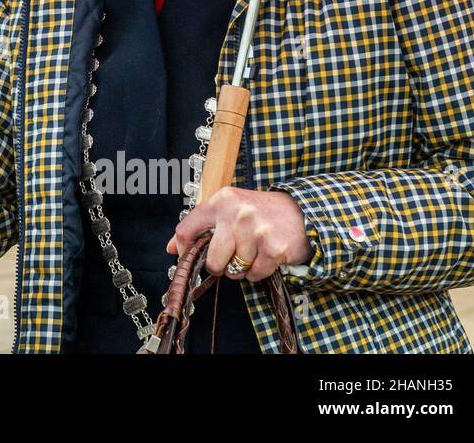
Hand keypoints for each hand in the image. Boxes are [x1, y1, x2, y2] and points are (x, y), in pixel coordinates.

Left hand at [166, 187, 311, 281]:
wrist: (303, 212)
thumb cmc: (261, 212)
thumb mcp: (229, 208)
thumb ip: (200, 225)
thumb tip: (170, 247)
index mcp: (221, 201)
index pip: (186, 230)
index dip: (184, 251)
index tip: (189, 258)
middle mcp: (236, 213)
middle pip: (212, 259)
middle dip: (220, 266)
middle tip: (230, 258)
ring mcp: (255, 230)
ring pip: (234, 269)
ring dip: (242, 268)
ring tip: (252, 251)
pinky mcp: (273, 248)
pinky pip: (254, 274)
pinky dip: (258, 271)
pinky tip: (265, 256)